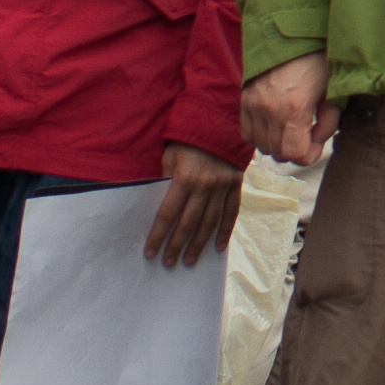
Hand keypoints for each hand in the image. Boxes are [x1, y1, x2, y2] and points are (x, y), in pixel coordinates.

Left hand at [147, 146, 242, 265]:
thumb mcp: (169, 155)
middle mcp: (204, 186)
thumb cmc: (187, 139)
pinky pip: (231, 212)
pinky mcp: (235, 186)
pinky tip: (218, 247)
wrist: (220, 121)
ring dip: (199, 244)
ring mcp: (222, 187)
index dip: (157, 235)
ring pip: (209, 223)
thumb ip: (164, 179)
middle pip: (188, 223)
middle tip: (168, 263)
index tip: (150, 252)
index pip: (167, 214)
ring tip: (189, 261)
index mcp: (184, 179)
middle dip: (176, 246)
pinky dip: (224, 231)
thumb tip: (156, 203)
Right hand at [243, 54, 330, 167]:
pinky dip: (260, 136)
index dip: (309, 156)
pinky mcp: (244, 99)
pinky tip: (275, 126)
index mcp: (294, 108)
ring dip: (277, 145)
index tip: (317, 145)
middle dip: (295, 151)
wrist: (290, 32)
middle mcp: (270, 110)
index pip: (294, 153)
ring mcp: (253, 105)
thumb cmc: (316, 59)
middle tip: (307, 138)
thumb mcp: (332, 90)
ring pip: (261, 145)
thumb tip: (317, 142)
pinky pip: (247, 132)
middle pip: (277, 153)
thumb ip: (328, 122)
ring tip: (291, 131)